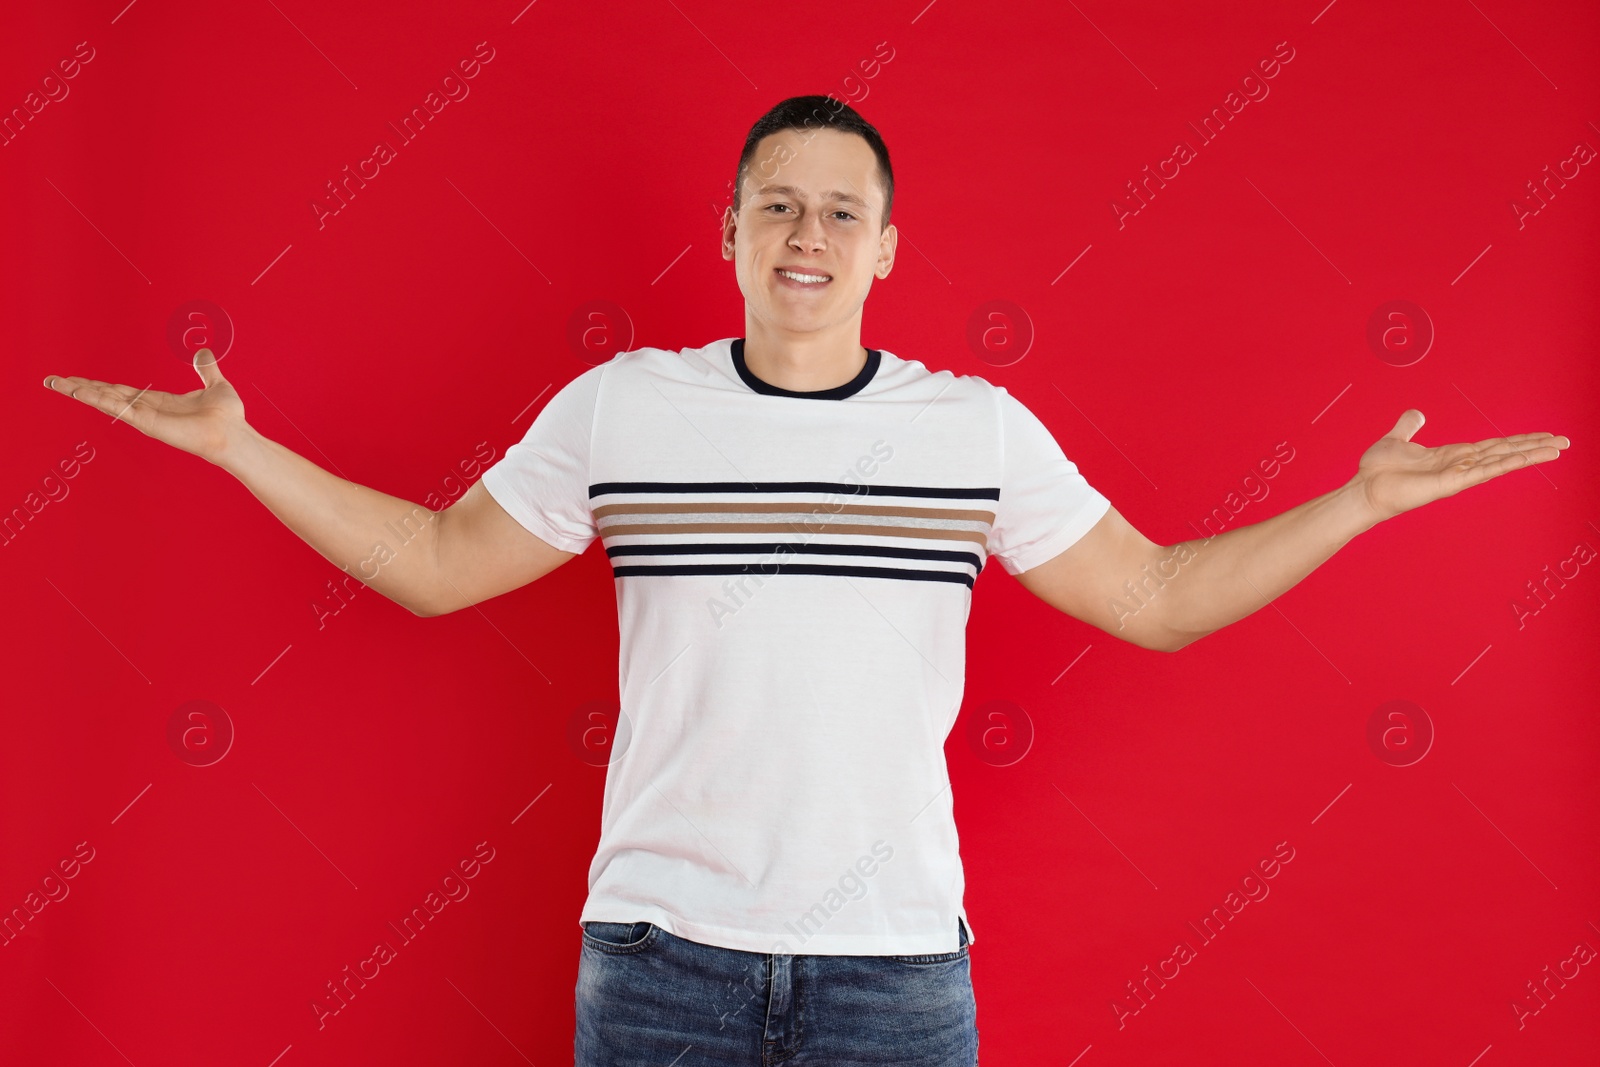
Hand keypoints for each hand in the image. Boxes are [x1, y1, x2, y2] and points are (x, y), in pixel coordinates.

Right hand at [42, 348, 248, 466]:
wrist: (234, 435)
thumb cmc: (227, 417)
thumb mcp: (215, 384)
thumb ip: (207, 369)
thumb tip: (204, 351)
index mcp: (158, 401)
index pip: (121, 391)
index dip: (99, 385)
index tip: (77, 380)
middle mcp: (148, 410)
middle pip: (106, 395)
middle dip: (79, 388)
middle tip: (52, 381)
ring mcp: (145, 417)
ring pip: (106, 400)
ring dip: (80, 392)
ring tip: (56, 384)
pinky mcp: (148, 423)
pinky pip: (118, 408)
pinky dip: (98, 399)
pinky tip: (79, 392)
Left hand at [1353, 409, 1569, 521]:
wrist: (1364, 489)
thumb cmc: (1378, 469)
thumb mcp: (1396, 439)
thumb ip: (1408, 426)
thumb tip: (1417, 414)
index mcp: (1452, 454)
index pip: (1494, 445)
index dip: (1518, 439)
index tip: (1543, 435)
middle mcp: (1461, 464)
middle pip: (1506, 451)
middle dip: (1534, 446)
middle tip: (1565, 441)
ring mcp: (1458, 475)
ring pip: (1502, 461)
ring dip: (1530, 454)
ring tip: (1558, 448)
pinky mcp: (1451, 483)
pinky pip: (1483, 472)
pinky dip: (1506, 464)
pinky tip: (1526, 459)